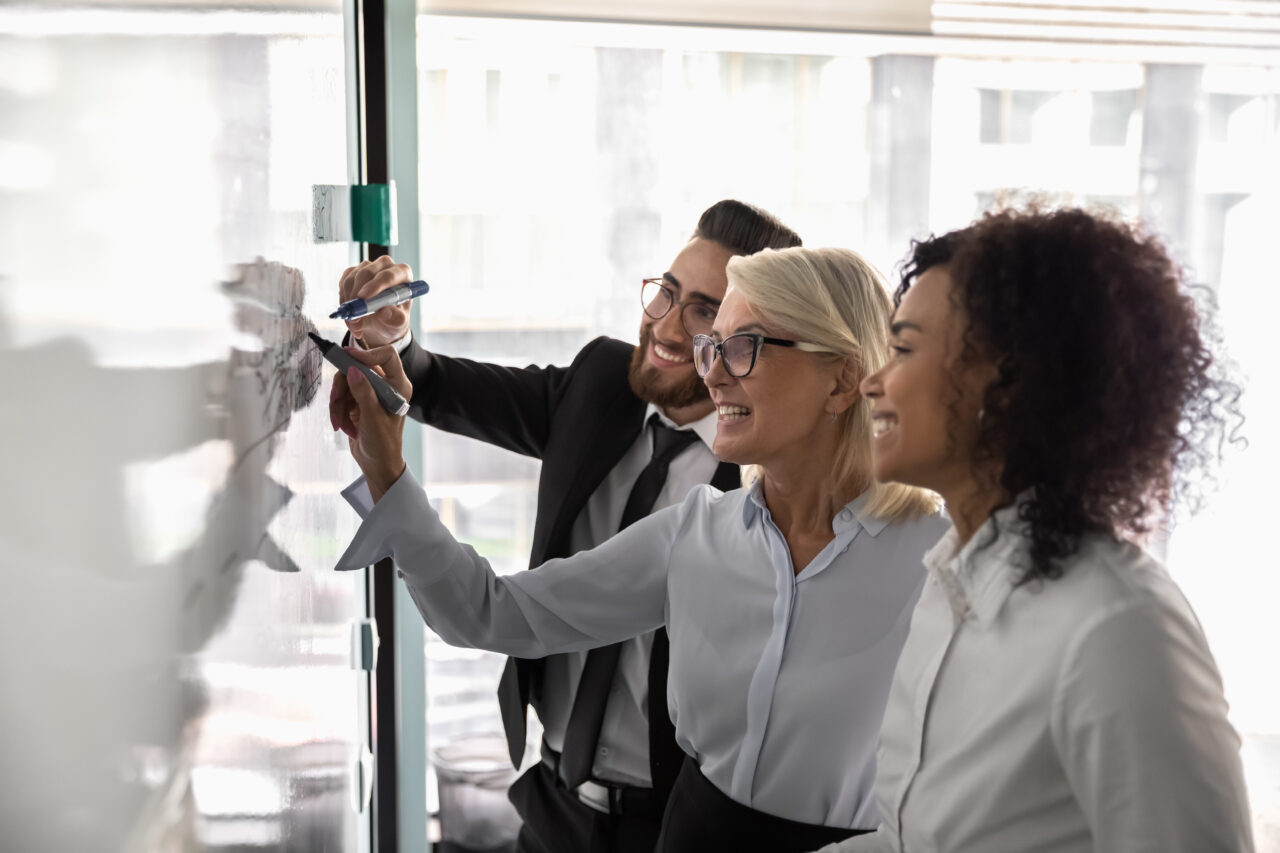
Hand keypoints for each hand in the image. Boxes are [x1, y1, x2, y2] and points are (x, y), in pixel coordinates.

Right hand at [338, 255, 413, 347]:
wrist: (381, 320)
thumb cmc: (393, 318)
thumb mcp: (398, 323)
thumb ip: (395, 318)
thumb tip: (386, 312)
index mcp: (403, 274)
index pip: (390, 275)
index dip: (375, 285)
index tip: (363, 298)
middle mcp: (386, 265)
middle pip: (367, 272)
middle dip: (357, 295)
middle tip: (354, 316)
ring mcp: (368, 266)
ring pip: (352, 279)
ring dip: (349, 303)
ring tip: (355, 323)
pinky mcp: (353, 271)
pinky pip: (344, 282)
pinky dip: (343, 300)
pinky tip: (351, 313)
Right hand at [339, 344, 412, 501]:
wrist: (376, 464)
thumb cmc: (383, 444)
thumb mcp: (373, 417)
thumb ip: (364, 392)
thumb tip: (352, 369)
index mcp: (398, 385)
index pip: (386, 356)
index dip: (366, 353)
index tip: (347, 357)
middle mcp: (386, 385)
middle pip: (357, 368)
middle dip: (343, 387)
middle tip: (335, 400)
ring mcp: (371, 393)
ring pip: (345, 383)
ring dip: (338, 404)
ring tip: (340, 422)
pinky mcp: (358, 401)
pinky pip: (341, 396)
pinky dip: (338, 411)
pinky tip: (342, 426)